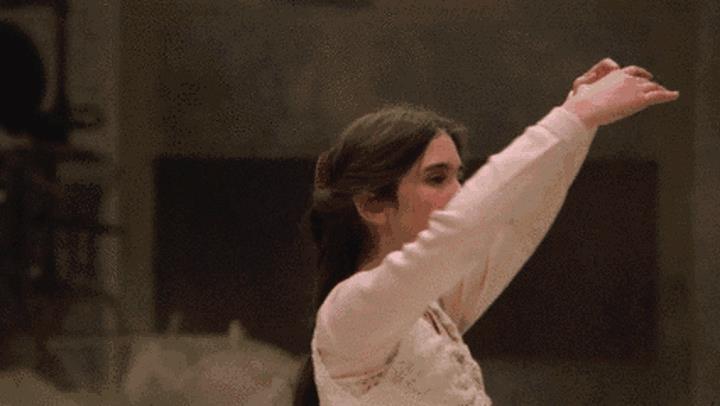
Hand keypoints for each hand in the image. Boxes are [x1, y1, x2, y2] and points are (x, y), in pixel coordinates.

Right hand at [562, 59, 678, 127]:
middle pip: (644, 80)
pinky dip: (668, 95)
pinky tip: (674, 95)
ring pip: (653, 87)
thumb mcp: (582, 91)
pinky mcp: (640, 99)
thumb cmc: (582, 103)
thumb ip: (587, 88)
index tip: (646, 76)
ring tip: (667, 94)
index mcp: (615, 74)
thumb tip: (577, 92)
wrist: (586, 108)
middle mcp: (627, 78)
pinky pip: (658, 95)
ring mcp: (635, 88)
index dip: (641, 74)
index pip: (633, 71)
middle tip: (658, 88)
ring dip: (660, 90)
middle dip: (652, 84)